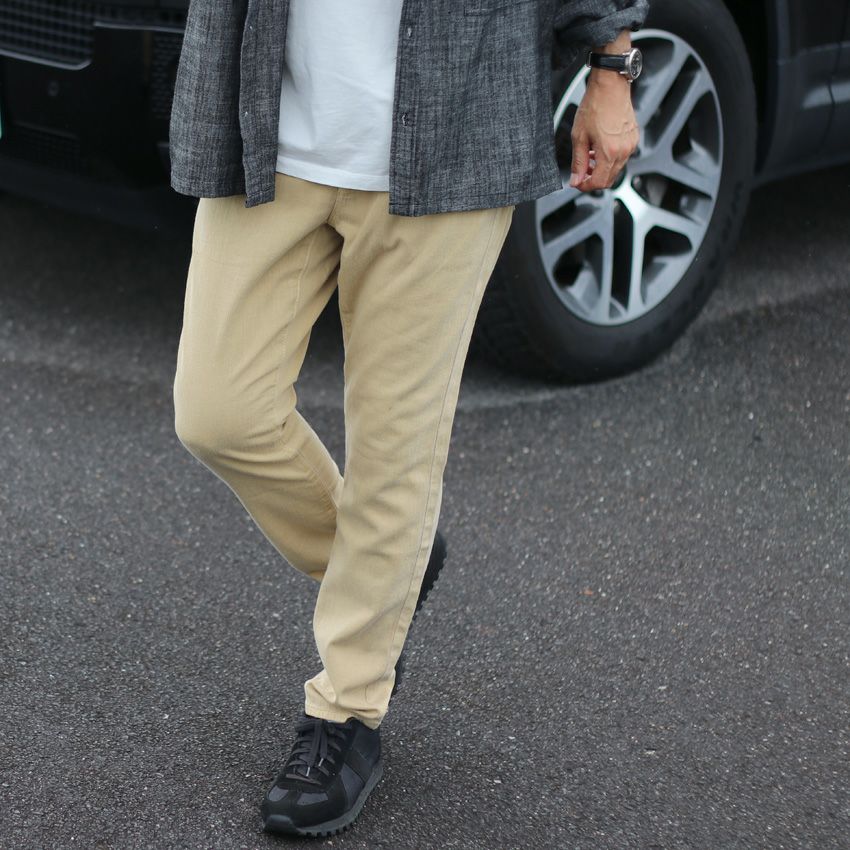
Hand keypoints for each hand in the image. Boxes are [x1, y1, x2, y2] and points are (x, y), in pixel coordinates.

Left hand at [569, 73, 639, 191]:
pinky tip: (599, 148)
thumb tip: (576, 180)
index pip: (598, 183)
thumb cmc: (595, 105)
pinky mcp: (633, 138)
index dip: (585, 186)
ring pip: (615, 169)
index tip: (577, 182)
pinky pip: (621, 157)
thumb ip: (578, 162)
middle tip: (581, 170)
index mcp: (610, 152)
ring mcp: (631, 145)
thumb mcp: (579, 137)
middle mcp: (624, 151)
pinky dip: (610, 158)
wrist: (610, 85)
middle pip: (608, 179)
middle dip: (593, 178)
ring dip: (601, 168)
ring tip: (588, 156)